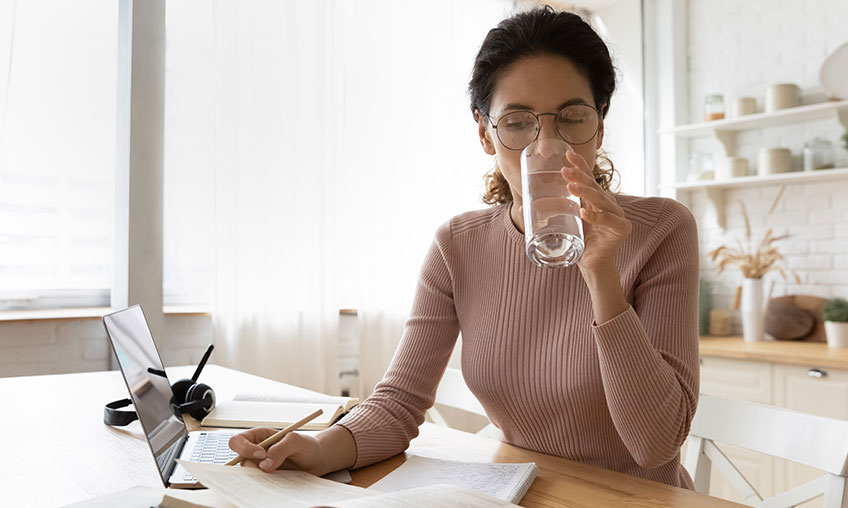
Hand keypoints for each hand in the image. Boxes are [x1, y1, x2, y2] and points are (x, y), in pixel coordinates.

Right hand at [229, 428, 328, 475]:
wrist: (317, 460)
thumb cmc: (307, 446)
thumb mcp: (297, 441)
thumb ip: (281, 448)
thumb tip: (264, 465)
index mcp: (260, 436)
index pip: (238, 440)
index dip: (245, 448)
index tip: (261, 454)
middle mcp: (256, 452)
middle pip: (238, 460)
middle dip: (249, 466)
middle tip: (266, 470)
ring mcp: (260, 466)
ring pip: (247, 474)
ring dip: (257, 477)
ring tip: (277, 476)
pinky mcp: (266, 479)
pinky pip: (258, 484)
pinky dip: (263, 486)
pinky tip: (277, 483)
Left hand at [560, 150, 630, 272]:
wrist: (592, 265)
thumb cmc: (579, 243)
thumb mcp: (563, 224)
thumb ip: (550, 214)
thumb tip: (522, 208)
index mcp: (595, 200)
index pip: (588, 178)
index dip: (580, 165)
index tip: (568, 154)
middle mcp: (608, 204)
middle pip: (594, 186)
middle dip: (579, 176)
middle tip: (564, 170)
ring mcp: (617, 215)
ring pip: (601, 200)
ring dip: (586, 192)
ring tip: (570, 186)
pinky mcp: (621, 228)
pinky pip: (608, 220)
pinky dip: (596, 216)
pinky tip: (585, 212)